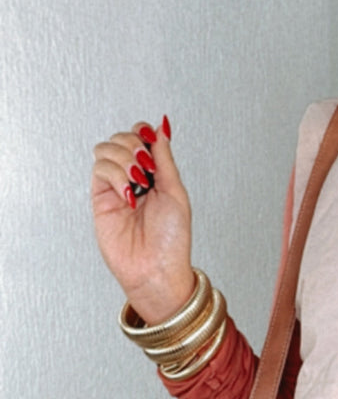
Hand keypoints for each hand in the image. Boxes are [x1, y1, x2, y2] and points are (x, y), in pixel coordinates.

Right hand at [91, 117, 195, 322]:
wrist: (156, 270)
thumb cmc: (171, 241)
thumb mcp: (176, 192)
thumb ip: (165, 159)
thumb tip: (162, 128)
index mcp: (155, 175)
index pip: (141, 138)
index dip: (143, 132)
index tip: (150, 138)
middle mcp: (134, 178)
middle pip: (121, 139)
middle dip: (133, 144)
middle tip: (146, 166)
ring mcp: (115, 188)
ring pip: (105, 150)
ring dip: (123, 158)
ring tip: (138, 182)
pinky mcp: (100, 199)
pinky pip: (100, 170)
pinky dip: (115, 175)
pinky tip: (128, 195)